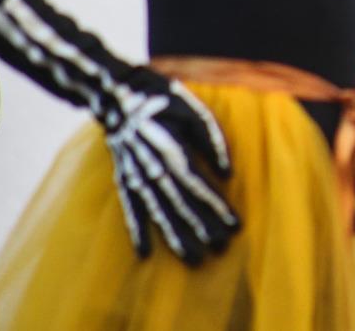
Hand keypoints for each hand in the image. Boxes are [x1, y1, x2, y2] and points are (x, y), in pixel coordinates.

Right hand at [102, 72, 238, 263]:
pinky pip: (130, 209)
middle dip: (202, 229)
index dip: (217, 208)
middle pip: (181, 205)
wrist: (120, 94)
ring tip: (193, 259)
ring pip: (158, 213)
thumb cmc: (165, 100)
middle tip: (220, 250)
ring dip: (175, 237)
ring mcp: (136, 176)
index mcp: (174, 151)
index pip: (199, 187)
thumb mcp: (195, 112)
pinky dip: (136, 231)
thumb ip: (212, 141)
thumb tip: (227, 173)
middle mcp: (153, 169)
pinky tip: (144, 253)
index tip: (235, 227)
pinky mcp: (124, 178)